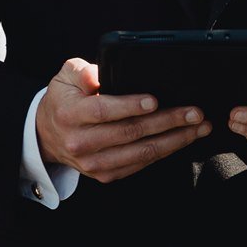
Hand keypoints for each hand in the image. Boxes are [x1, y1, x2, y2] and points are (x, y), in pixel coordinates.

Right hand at [37, 58, 210, 184]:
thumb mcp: (65, 76)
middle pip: (130, 133)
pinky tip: (182, 139)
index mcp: (71, 115)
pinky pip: (140, 164)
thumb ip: (82, 71)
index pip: (104, 111)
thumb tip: (99, 75)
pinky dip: (164, 152)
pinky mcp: (106, 175)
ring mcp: (94, 163)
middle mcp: (81, 142)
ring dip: (174, 140)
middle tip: (193, 112)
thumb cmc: (64, 100)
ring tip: (197, 128)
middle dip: (167, 122)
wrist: (48, 135)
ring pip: (141, 153)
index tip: (155, 100)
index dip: (131, 106)